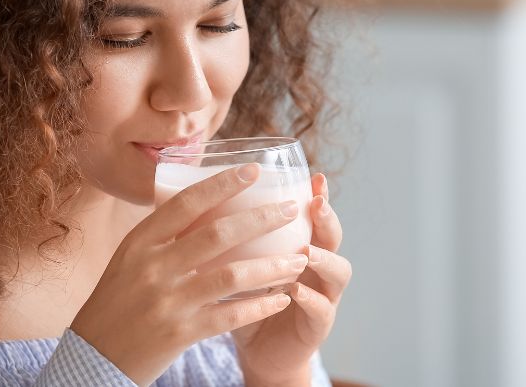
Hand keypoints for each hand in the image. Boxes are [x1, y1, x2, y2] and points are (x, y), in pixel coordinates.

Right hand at [70, 163, 308, 386]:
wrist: (95, 356)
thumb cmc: (117, 300)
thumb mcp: (130, 259)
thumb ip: (163, 236)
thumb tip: (205, 205)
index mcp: (140, 241)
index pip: (187, 203)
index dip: (222, 184)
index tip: (254, 171)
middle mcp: (154, 267)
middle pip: (217, 234)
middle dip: (261, 219)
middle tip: (290, 210)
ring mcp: (168, 301)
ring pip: (231, 275)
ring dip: (272, 265)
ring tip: (299, 258)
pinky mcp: (181, 333)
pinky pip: (230, 315)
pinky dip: (260, 305)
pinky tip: (281, 298)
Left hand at [230, 173, 350, 385]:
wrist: (259, 350)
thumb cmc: (245, 300)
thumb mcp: (237, 263)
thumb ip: (226, 236)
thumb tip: (187, 198)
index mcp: (299, 245)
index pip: (313, 214)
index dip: (317, 195)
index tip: (314, 176)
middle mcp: (317, 267)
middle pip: (333, 236)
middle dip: (328, 219)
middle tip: (316, 205)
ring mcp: (322, 296)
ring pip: (338, 272)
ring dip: (324, 259)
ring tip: (307, 252)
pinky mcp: (316, 327)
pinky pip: (320, 311)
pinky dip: (310, 300)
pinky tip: (295, 292)